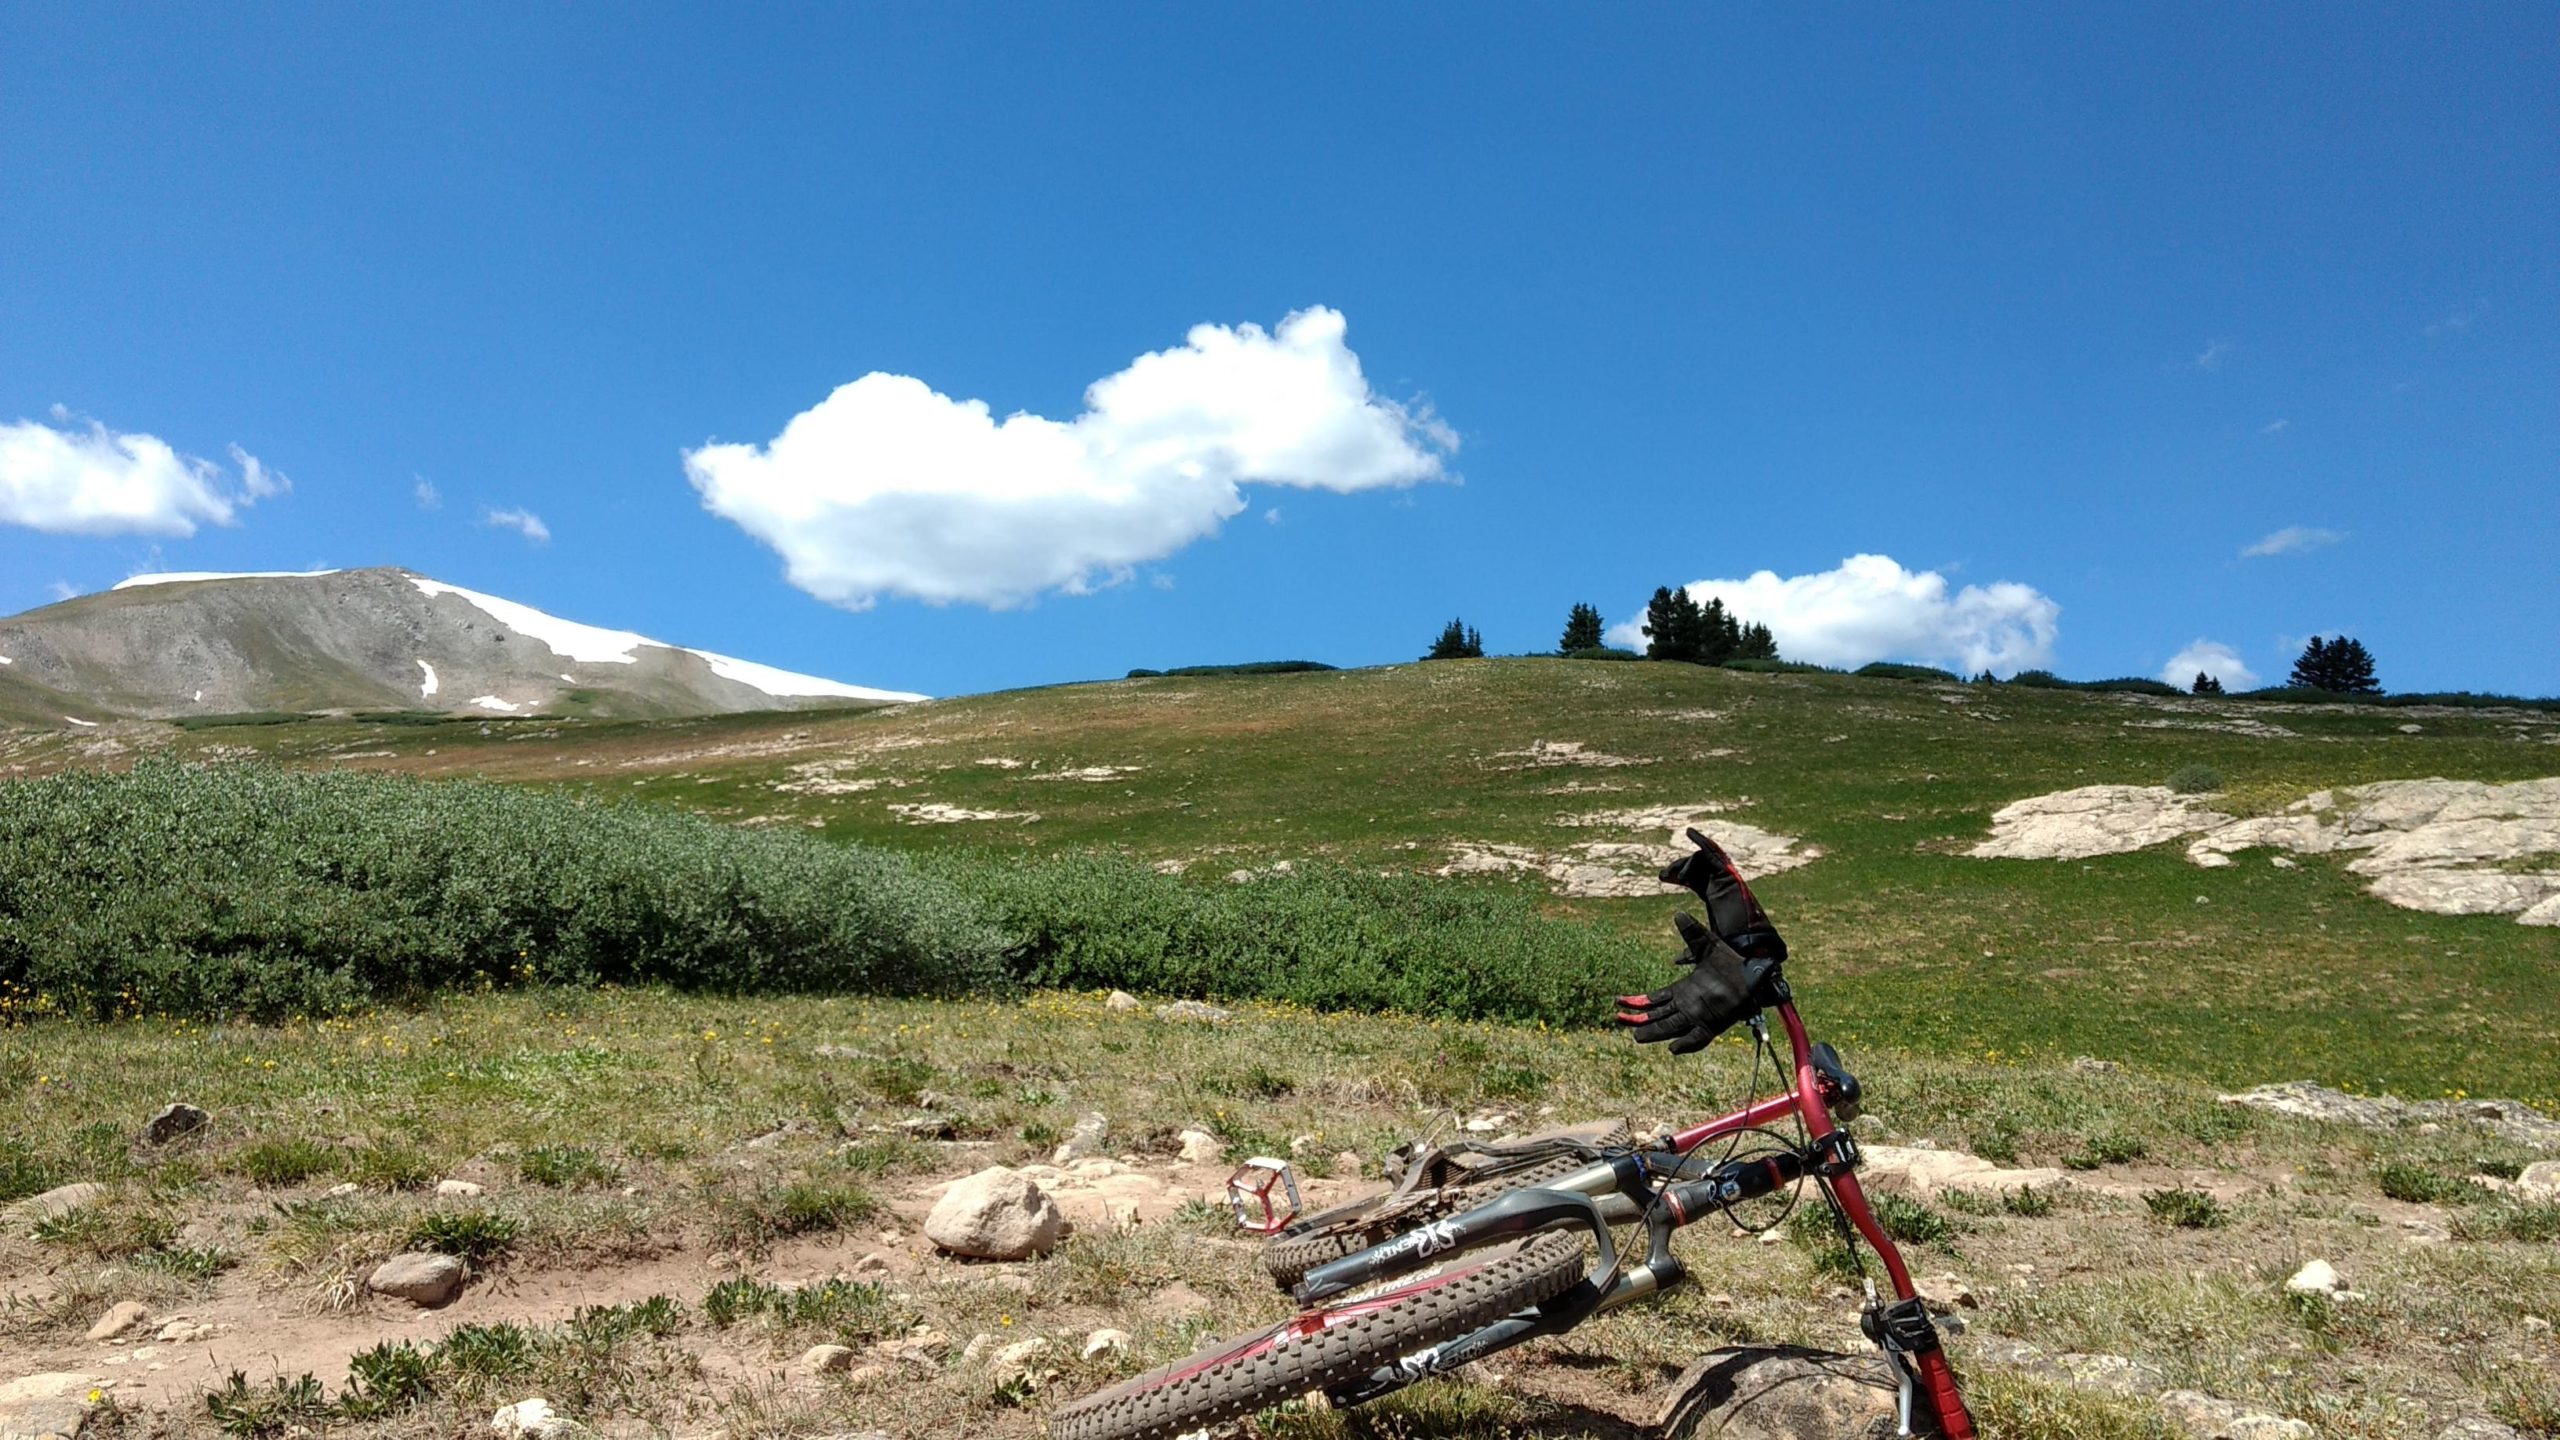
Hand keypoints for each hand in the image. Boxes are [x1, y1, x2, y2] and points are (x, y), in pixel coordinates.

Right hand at [1616, 914, 1755, 1054]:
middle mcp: (1688, 1005)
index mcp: (1684, 990)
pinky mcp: (1714, 1024)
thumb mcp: (1708, 945)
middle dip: (1638, 1019)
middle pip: (1658, 1015)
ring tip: (1636, 1037)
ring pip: (1671, 1028)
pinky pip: (1698, 1037)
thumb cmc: (1732, 961)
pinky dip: (1687, 1044)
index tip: (1619, 1001)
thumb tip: (1679, 915)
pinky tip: (1673, 1047)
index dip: (1638, 1001)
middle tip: (1618, 1019)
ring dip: (1654, 1032)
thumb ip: (1692, 933)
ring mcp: (1700, 1016)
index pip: (1656, 999)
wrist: (1755, 974)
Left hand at [1657, 829, 1786, 961]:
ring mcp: (1726, 880)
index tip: (1662, 878)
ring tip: (1670, 876)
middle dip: (1678, 868)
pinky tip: (1690, 833)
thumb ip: (1692, 945)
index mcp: (1716, 896)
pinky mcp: (1729, 877)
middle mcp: (1722, 885)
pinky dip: (1702, 841)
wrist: (1747, 947)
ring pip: (1702, 860)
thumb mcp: (1706, 943)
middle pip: (1697, 866)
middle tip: (1662, 876)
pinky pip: (1714, 854)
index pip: (1696, 879)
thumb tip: (1676, 959)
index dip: (1679, 875)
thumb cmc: (1732, 947)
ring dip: (1684, 864)